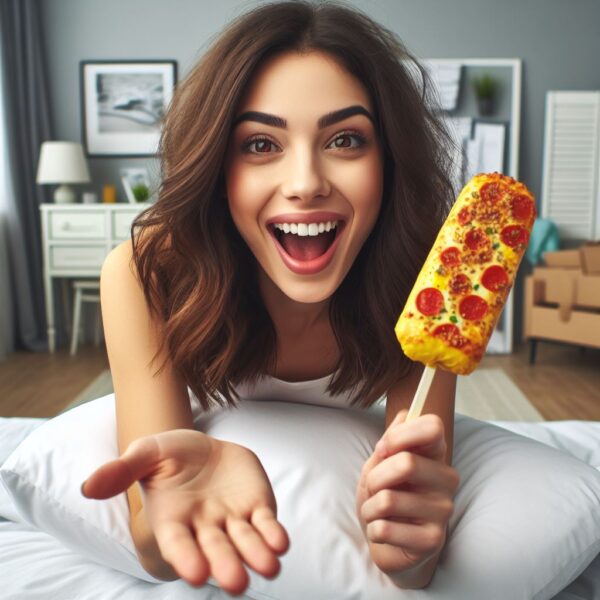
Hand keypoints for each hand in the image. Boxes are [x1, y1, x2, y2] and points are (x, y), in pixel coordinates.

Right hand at [81, 429, 288, 594]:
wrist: (201, 448)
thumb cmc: (168, 456)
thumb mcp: (145, 454)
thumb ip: (122, 470)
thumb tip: (88, 486)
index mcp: (173, 520)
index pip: (177, 543)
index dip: (185, 558)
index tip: (195, 573)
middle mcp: (203, 527)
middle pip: (215, 550)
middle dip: (225, 565)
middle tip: (235, 581)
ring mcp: (232, 519)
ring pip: (245, 542)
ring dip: (257, 556)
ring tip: (269, 568)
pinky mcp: (257, 507)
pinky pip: (266, 524)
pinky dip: (273, 534)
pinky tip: (281, 543)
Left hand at [356, 409, 459, 579]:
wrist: (386, 539)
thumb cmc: (385, 494)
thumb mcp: (380, 462)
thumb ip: (390, 440)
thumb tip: (404, 415)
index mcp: (435, 454)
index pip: (433, 426)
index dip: (400, 435)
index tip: (382, 448)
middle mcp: (446, 480)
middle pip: (406, 463)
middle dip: (375, 477)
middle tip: (373, 487)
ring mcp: (443, 511)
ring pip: (388, 499)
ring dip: (369, 507)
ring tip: (377, 512)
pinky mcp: (432, 541)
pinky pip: (385, 528)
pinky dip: (373, 530)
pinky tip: (382, 530)